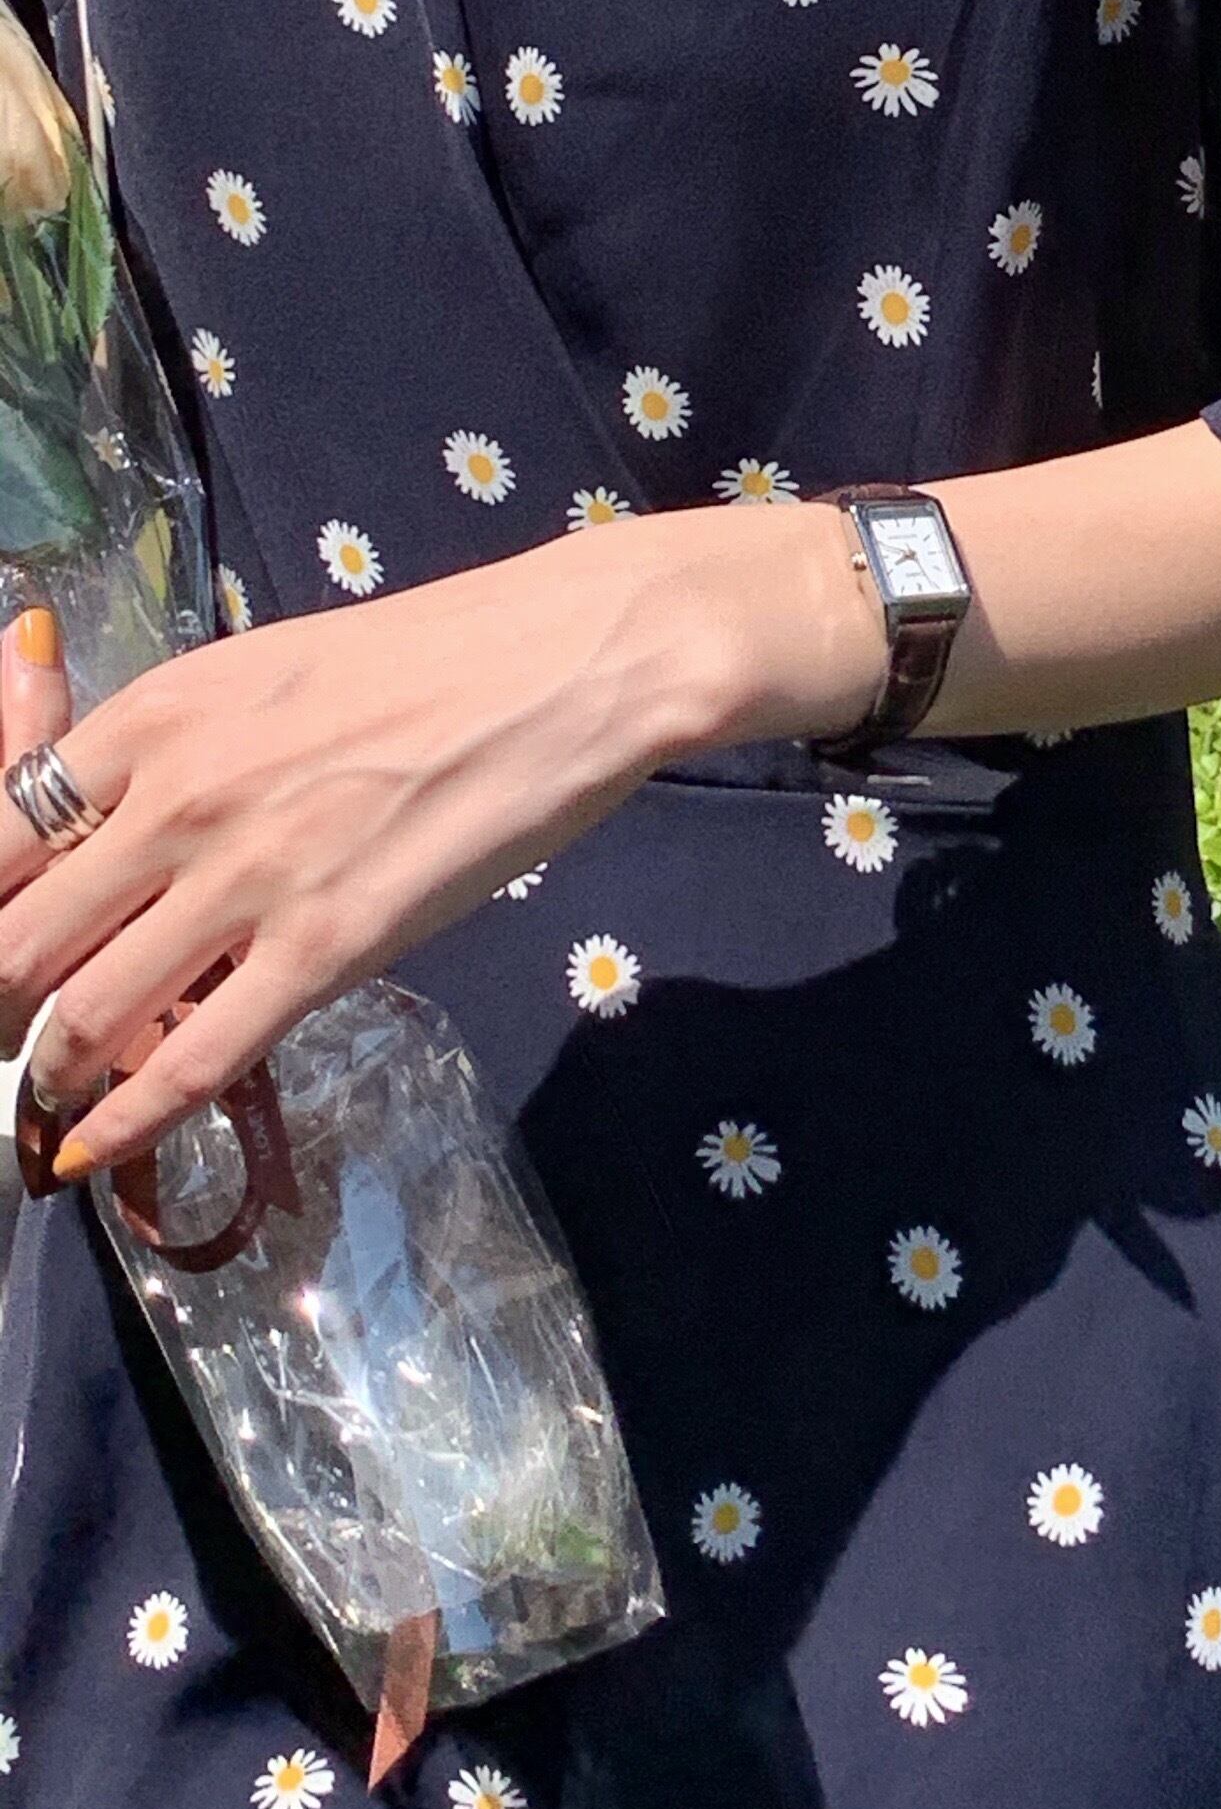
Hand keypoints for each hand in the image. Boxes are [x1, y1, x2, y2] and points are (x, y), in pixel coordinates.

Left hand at [0, 500, 876, 1178]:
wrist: (575, 661)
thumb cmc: (441, 654)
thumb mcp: (270, 674)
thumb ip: (180, 751)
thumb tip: (120, 833)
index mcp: (152, 718)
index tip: (3, 961)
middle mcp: (173, 798)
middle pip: (14, 943)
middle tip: (10, 1040)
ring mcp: (248, 876)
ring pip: (83, 1013)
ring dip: (50, 1073)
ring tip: (50, 1099)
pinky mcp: (328, 943)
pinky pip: (192, 1059)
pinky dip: (126, 1121)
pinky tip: (94, 1154)